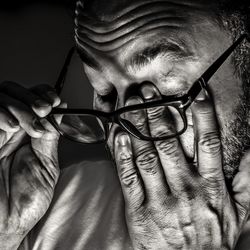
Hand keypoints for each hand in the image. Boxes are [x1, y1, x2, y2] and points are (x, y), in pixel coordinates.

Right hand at [0, 81, 62, 247]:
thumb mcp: (46, 164)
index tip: (55, 101)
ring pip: (1, 98)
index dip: (43, 94)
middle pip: (14, 92)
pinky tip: (12, 127)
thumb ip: (50, 137)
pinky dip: (1, 114)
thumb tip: (60, 111)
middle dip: (32, 97)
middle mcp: (9, 129)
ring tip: (32, 127)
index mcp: (28, 134)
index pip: (32, 99)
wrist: (5, 223)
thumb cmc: (26, 199)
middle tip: (44, 110)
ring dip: (21, 107)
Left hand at [114, 82, 249, 248]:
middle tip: (150, 92)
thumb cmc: (213, 240)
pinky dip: (123, 156)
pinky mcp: (140, 211)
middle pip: (170, 143)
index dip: (203, 115)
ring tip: (131, 105)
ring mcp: (161, 200)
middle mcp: (186, 189)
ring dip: (138, 127)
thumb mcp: (239, 213)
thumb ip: (247, 182)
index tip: (196, 93)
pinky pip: (129, 179)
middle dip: (159, 113)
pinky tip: (118, 136)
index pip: (208, 142)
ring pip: (147, 155)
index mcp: (210, 187)